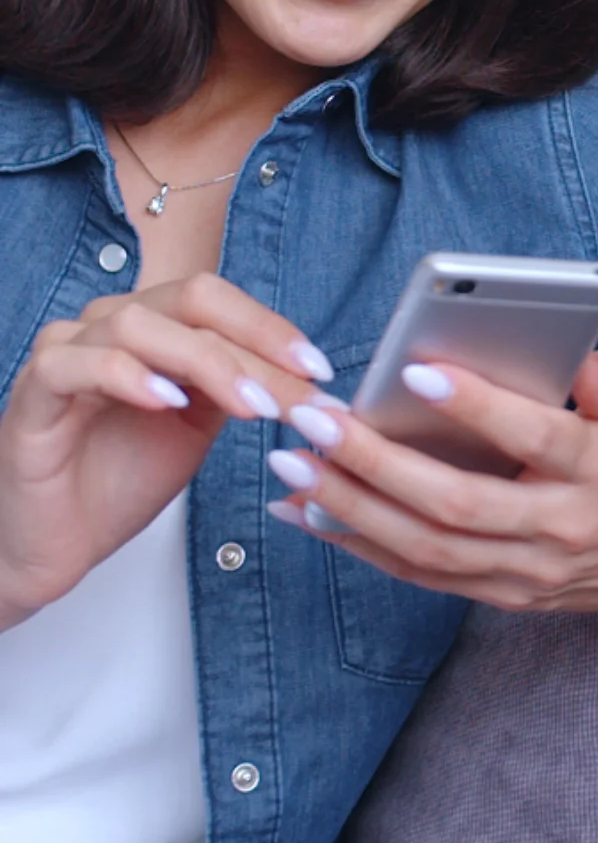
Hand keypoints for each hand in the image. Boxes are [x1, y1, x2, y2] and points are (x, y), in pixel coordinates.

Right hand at [0, 272, 334, 628]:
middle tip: (298, 390)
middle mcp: (108, 325)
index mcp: (152, 325)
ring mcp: (66, 352)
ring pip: (138, 324)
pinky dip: (127, 376)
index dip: (272, 327)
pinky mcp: (33, 393)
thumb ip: (238, 386)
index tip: (319, 370)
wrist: (57, 543)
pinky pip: (73, 363)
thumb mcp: (199, 427)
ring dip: (206, 362)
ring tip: (250, 405)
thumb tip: (307, 375)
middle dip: (254, 343)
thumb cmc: (119, 479)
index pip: (216, 298)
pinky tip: (168, 402)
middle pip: (189, 299)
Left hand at [267, 352, 597, 634]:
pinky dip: (361, 545)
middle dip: (374, 463)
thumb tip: (581, 358)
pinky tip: (312, 513)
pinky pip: (422, 575)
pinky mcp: (509, 598)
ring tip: (291, 466)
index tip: (417, 370)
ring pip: (426, 549)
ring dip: (350, 509)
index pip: (536, 440)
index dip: (477, 406)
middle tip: (314, 422)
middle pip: (456, 505)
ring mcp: (532, 575)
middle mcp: (564, 532)